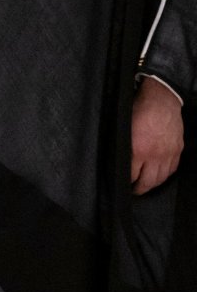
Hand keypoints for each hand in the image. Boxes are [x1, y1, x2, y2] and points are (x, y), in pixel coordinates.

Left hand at [131, 76, 183, 194]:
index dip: (124, 182)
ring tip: (145, 186)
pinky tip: (158, 175)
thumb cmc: (138, 110)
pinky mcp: (177, 150)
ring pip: (161, 178)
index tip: (121, 185)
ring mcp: (168, 154)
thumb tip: (114, 159)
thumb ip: (121, 146)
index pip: (130, 175)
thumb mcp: (123, 128)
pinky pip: (172, 169)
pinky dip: (164, 175)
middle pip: (147, 182)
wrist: (161, 100)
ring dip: (152, 184)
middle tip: (133, 191)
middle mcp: (155, 155)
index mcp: (138, 149)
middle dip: (139, 189)